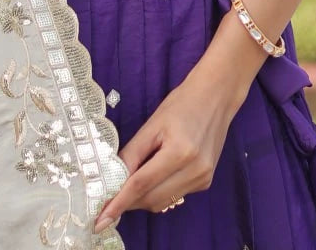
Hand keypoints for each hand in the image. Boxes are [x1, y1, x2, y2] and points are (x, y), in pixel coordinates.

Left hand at [94, 65, 234, 232]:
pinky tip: (153, 177)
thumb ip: (133, 152)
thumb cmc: (181, 103)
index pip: (142, 183)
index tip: (100, 218)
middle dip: (128, 202)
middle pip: (152, 198)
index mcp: (180, 152)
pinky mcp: (205, 182)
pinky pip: (174, 195)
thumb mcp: (152, 124)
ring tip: (129, 186)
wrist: (215, 97)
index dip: (119, 202)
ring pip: (163, 202)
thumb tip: (112, 177)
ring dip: (142, 199)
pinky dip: (158, 192)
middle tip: (109, 198)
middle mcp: (195, 170)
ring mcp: (203, 179)